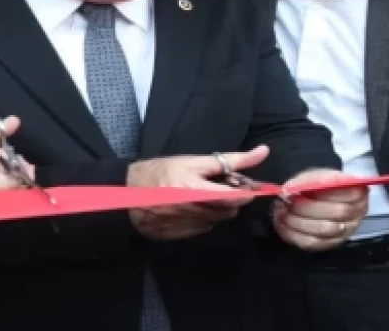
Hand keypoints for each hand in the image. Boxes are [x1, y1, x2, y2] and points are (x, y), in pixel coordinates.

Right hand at [126, 146, 267, 240]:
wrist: (124, 194)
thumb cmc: (161, 171)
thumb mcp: (195, 160)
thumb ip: (232, 160)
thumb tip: (263, 152)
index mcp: (197, 191)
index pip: (237, 198)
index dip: (244, 192)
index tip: (241, 184)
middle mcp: (192, 212)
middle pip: (229, 211)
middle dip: (230, 199)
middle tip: (217, 187)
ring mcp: (184, 227)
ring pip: (217, 220)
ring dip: (216, 209)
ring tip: (200, 195)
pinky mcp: (177, 237)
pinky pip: (201, 229)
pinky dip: (202, 219)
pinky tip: (189, 208)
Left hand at [274, 168, 368, 251]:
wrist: (320, 197)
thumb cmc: (320, 184)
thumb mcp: (317, 174)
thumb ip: (309, 181)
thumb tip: (290, 190)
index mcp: (359, 192)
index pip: (347, 194)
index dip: (323, 193)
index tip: (298, 190)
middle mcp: (357, 214)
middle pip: (336, 213)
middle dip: (306, 208)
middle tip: (285, 202)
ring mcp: (345, 232)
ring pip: (322, 231)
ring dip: (297, 222)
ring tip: (281, 212)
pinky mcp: (331, 244)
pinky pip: (311, 243)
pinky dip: (293, 234)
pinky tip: (282, 224)